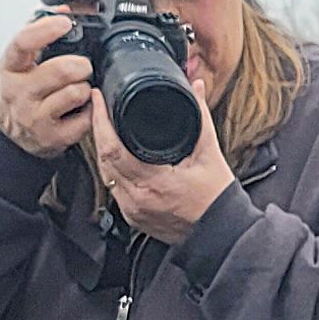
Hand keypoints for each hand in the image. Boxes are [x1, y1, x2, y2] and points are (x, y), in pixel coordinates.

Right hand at [0, 10, 98, 161]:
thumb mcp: (19, 58)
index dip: (46, 29)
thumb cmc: (18, 85)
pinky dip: (89, 111)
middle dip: (81, 64)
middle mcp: (19, 93)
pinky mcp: (51, 138)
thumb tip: (64, 9)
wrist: (6, 128)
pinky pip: (85, 120)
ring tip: (79, 86)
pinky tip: (80, 108)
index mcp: (9, 67)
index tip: (65, 22)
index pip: (23, 43)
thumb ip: (39, 31)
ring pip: (76, 93)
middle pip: (61, 70)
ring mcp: (34, 118)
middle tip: (83, 65)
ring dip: (85, 87)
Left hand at [90, 83, 236, 242]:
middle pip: (102, 159)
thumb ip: (200, 115)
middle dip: (97, 130)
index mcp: (154, 182)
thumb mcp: (210, 152)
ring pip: (105, 174)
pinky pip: (113, 188)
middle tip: (98, 107)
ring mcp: (133, 211)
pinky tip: (114, 156)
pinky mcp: (133, 218)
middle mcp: (138, 199)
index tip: (99, 99)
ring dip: (102, 150)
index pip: (112, 147)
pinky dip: (111, 169)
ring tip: (103, 127)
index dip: (101, 120)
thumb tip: (197, 86)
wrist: (221, 233)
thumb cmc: (217, 198)